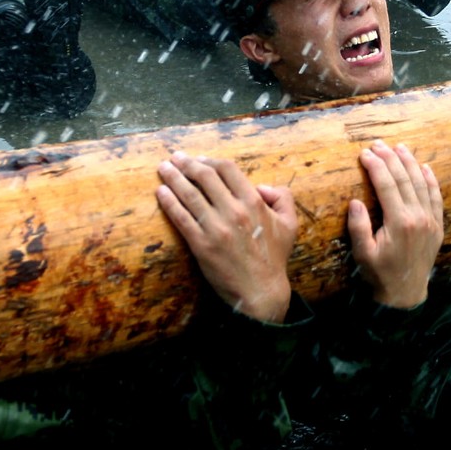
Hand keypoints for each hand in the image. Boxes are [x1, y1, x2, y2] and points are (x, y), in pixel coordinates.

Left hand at [157, 152, 297, 321]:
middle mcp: (234, 211)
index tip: (198, 159)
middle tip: (174, 158)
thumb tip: (262, 186)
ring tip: (163, 169)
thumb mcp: (289, 224)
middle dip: (186, 164)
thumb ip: (283, 197)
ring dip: (173, 178)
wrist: (260, 291)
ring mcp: (216, 228)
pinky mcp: (201, 245)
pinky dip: (169, 202)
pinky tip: (160, 192)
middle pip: (204, 177)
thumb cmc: (274, 258)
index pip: (227, 169)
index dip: (209, 160)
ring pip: (189, 194)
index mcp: (254, 202)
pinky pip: (181, 218)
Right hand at [348, 140, 443, 307]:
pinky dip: (431, 180)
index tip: (364, 154)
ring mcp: (431, 220)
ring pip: (421, 183)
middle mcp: (418, 217)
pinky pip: (436, 197)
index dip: (375, 166)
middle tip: (377, 144)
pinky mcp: (437, 226)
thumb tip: (355, 201)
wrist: (406, 294)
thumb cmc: (380, 274)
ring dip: (410, 163)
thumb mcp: (363, 254)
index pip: (386, 185)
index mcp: (399, 222)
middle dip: (390, 159)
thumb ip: (359, 227)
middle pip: (404, 179)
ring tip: (399, 147)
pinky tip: (424, 167)